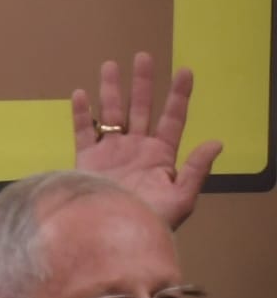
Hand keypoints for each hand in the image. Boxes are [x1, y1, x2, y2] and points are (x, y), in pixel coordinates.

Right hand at [72, 52, 216, 229]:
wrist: (109, 240)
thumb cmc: (147, 224)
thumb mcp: (181, 200)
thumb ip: (195, 170)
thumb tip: (215, 142)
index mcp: (160, 157)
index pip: (172, 119)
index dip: (179, 95)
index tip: (185, 71)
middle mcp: (135, 150)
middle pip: (141, 109)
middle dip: (143, 83)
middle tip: (144, 56)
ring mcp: (110, 155)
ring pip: (111, 115)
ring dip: (111, 91)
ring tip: (110, 65)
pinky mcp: (86, 163)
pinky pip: (83, 133)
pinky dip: (82, 115)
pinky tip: (81, 95)